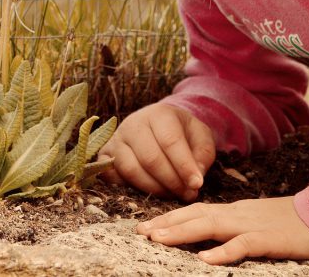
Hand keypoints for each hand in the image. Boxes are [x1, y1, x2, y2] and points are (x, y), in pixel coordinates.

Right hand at [97, 103, 215, 201]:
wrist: (160, 124)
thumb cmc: (182, 132)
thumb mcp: (201, 136)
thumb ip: (203, 154)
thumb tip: (195, 178)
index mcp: (159, 113)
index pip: (170, 141)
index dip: (184, 166)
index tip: (197, 185)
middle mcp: (133, 124)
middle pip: (150, 158)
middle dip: (171, 181)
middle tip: (187, 194)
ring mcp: (116, 139)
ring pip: (131, 170)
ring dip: (153, 189)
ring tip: (171, 194)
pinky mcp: (105, 154)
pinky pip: (112, 176)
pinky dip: (128, 188)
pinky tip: (148, 192)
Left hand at [136, 196, 308, 264]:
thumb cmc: (298, 223)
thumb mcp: (262, 222)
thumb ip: (239, 226)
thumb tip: (214, 236)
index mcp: (237, 211)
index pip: (198, 210)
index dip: (171, 217)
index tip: (147, 226)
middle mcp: (240, 214)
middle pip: (197, 214)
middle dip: (167, 223)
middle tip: (141, 232)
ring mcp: (254, 225)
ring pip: (212, 225)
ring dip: (183, 232)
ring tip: (159, 240)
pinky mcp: (270, 239)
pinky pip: (243, 245)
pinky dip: (223, 252)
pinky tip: (205, 260)